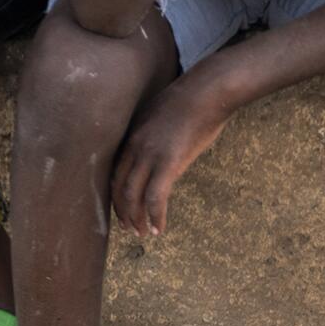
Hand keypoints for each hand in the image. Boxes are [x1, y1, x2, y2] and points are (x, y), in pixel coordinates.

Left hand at [111, 71, 235, 235]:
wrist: (207, 91)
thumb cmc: (193, 99)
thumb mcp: (163, 114)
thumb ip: (156, 133)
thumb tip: (163, 145)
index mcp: (133, 134)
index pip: (116, 170)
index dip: (117, 194)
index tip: (123, 208)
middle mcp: (135, 146)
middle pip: (119, 186)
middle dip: (122, 211)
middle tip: (129, 228)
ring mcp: (150, 154)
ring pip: (133, 195)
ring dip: (136, 219)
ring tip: (142, 233)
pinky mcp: (168, 163)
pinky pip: (156, 197)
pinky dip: (155, 216)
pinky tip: (159, 229)